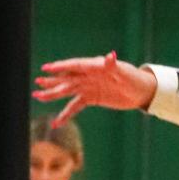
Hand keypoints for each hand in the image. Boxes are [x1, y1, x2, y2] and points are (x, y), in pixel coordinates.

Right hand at [34, 50, 155, 125]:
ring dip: (53, 94)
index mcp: (95, 67)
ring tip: (37, 96)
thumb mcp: (124, 72)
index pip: (75, 66)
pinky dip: (66, 114)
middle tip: (37, 83)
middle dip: (52, 81)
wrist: (141, 92)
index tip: (47, 69)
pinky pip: (75, 106)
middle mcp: (88, 76)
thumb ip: (114, 66)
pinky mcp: (91, 98)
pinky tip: (56, 123)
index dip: (61, 67)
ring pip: (67, 91)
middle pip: (67, 79)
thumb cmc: (134, 78)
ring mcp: (88, 88)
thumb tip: (109, 56)